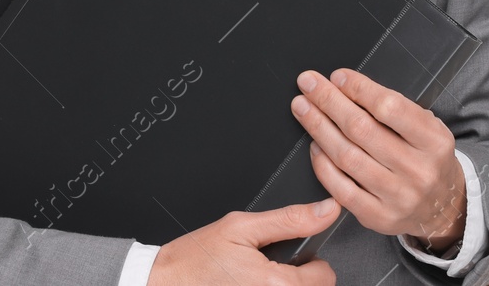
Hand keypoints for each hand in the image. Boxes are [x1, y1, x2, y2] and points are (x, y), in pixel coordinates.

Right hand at [146, 199, 339, 285]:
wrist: (161, 282)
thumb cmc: (196, 258)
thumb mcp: (242, 226)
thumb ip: (290, 219)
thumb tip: (327, 209)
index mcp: (274, 283)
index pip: (325, 276)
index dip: (311, 260)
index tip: (291, 255)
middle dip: (299, 278)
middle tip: (269, 268)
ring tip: (256, 279)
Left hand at [292, 68, 466, 249]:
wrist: (441, 207)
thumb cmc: (427, 159)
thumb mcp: (428, 129)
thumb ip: (396, 110)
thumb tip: (348, 89)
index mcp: (434, 141)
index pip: (391, 108)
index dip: (359, 89)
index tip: (338, 77)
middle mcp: (418, 170)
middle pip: (362, 130)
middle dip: (329, 102)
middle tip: (309, 84)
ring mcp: (397, 196)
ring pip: (347, 157)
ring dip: (319, 128)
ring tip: (303, 108)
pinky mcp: (377, 217)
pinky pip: (340, 188)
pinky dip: (322, 163)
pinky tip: (314, 145)